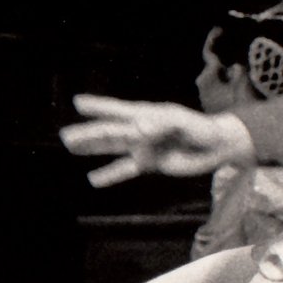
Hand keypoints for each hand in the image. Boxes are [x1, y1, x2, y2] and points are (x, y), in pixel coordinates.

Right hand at [60, 95, 253, 189]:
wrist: (216, 147)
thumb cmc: (201, 128)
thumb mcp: (183, 122)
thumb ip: (161, 124)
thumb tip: (138, 129)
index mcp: (147, 115)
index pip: (119, 110)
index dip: (99, 107)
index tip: (79, 103)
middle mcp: (141, 129)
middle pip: (110, 132)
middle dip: (88, 134)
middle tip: (65, 136)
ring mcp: (143, 147)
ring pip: (113, 148)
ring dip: (92, 149)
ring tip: (71, 148)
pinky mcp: (150, 164)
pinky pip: (126, 169)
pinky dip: (110, 174)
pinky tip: (94, 179)